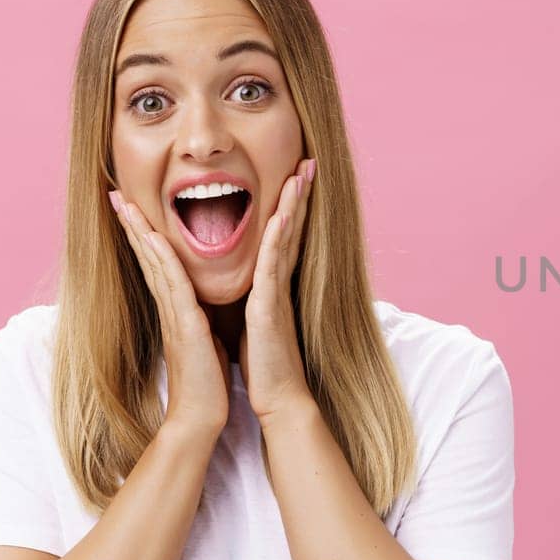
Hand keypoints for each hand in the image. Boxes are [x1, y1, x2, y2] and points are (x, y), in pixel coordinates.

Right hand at [109, 190, 231, 435]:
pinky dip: (162, 260)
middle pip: (149, 259)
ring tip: (126, 205)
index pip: (159, 266)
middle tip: (116, 196)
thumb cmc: (206, 383)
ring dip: (141, 233)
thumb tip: (199, 310)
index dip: (146, 237)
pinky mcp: (185, 327)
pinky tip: (154, 239)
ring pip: (155, 266)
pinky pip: (173, 286)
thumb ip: (197, 321)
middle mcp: (170, 310)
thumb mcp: (204, 342)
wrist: (201, 418)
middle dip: (134, 226)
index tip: (135, 211)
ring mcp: (174, 316)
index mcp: (177, 311)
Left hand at [242, 157, 316, 425]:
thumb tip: (251, 286)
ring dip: (294, 206)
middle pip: (291, 229)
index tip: (294, 177)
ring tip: (301, 175)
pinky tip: (283, 217)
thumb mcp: (255, 323)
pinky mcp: (270, 308)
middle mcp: (279, 284)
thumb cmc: (265, 365)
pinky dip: (279, 240)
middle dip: (299, 195)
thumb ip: (256, 298)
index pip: (281, 237)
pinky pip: (273, 267)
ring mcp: (277, 294)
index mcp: (272, 286)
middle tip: (308, 162)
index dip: (289, 206)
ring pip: (286, 240)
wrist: (278, 398)